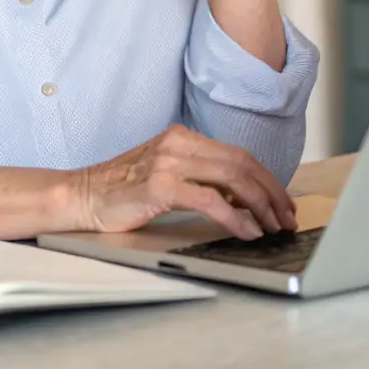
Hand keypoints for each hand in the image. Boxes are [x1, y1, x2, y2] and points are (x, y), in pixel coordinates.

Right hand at [70, 124, 296, 239]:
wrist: (82, 195)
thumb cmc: (123, 190)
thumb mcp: (167, 173)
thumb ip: (200, 177)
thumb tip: (243, 197)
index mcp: (183, 137)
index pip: (238, 154)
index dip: (266, 179)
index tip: (282, 202)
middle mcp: (180, 143)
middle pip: (242, 163)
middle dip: (271, 192)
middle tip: (286, 217)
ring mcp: (170, 162)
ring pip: (233, 178)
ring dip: (260, 205)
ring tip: (272, 226)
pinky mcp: (161, 186)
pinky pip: (211, 201)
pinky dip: (236, 217)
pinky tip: (247, 231)